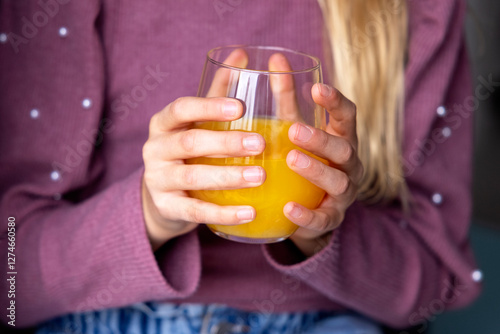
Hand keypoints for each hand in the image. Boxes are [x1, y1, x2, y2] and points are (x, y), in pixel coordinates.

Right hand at [141, 50, 266, 250]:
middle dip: (225, 143)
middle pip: (189, 143)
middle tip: (260, 144)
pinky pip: (195, 212)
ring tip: (260, 176)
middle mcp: (155, 149)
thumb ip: (217, 92)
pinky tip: (251, 212)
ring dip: (227, 177)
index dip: (209, 106)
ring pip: (192, 177)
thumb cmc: (188, 150)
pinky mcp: (167, 208)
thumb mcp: (197, 122)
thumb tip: (241, 54)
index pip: (181, 109)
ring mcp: (158, 180)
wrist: (164, 194)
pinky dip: (223, 213)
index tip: (241, 107)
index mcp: (164, 124)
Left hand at [285, 84, 363, 255]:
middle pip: (344, 148)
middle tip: (293, 130)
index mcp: (341, 139)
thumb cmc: (303, 159)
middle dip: (321, 139)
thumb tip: (275, 59)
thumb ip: (287, 99)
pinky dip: (307, 214)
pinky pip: (322, 218)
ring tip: (291, 160)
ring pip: (338, 181)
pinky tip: (289, 207)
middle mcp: (348, 164)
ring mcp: (343, 193)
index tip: (316, 87)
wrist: (309, 208)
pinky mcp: (331, 218)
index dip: (335, 102)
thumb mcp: (293, 129)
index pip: (347, 116)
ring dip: (316, 170)